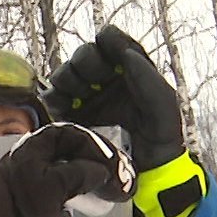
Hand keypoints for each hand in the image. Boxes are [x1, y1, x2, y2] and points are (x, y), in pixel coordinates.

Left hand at [0, 122, 135, 216]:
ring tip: (115, 189)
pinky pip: (72, 177)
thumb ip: (82, 174)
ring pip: (79, 164)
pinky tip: (98, 195)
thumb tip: (101, 172)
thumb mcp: (56, 185)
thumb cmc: (21, 199)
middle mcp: (45, 147)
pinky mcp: (44, 182)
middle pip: (83, 150)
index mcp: (45, 140)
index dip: (104, 153)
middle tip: (122, 180)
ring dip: (98, 175)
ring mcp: (44, 164)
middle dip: (105, 165)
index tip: (118, 169)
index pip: (83, 138)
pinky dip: (86, 184)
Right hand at [43, 27, 206, 216]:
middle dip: (86, 64)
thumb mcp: (163, 106)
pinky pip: (53, 97)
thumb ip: (147, 77)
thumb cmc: (161, 140)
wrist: (144, 176)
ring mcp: (86, 97)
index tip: (112, 61)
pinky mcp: (69, 115)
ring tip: (80, 100)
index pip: (112, 40)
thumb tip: (125, 53)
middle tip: (94, 84)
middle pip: (85, 53)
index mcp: (131, 69)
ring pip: (65, 72)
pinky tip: (66, 110)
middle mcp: (107, 79)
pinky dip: (55, 100)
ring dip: (69, 81)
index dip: (108, 44)